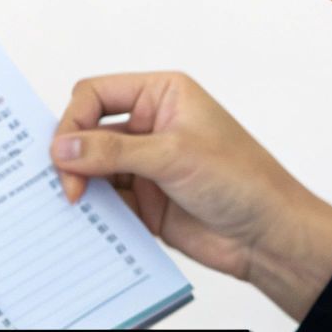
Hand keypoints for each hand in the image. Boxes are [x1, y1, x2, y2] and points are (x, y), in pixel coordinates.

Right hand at [50, 71, 331, 321]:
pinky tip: (87, 223)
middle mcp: (150, 125)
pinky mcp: (143, 201)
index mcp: (161, 95)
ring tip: (73, 206)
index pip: (96, 94)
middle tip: (67, 187)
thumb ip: (113, 151)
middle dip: (72, 155)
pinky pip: (105, 200)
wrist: (268, 237)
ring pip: (91, 168)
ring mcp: (145, 164)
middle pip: (87, 130)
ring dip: (80, 185)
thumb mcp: (173, 155)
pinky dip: (92, 210)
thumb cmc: (242, 181)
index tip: (64, 154)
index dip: (74, 121)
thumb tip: (62, 147)